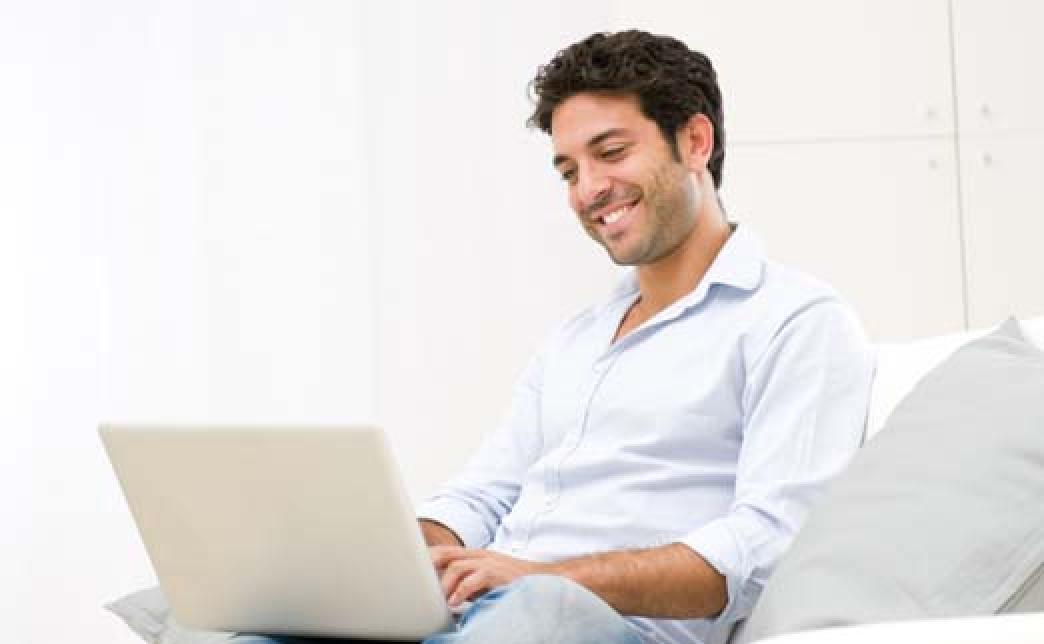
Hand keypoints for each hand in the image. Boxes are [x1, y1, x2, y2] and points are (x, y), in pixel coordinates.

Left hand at [429, 546, 551, 606]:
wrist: (544, 580)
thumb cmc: (513, 583)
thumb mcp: (486, 580)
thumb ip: (467, 581)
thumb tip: (445, 594)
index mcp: (475, 556)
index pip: (445, 552)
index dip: (426, 558)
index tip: (411, 568)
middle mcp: (480, 555)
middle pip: (446, 554)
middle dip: (428, 566)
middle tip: (417, 583)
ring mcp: (489, 562)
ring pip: (456, 566)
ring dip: (444, 585)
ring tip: (441, 600)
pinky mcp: (498, 573)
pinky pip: (474, 578)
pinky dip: (461, 591)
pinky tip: (456, 602)